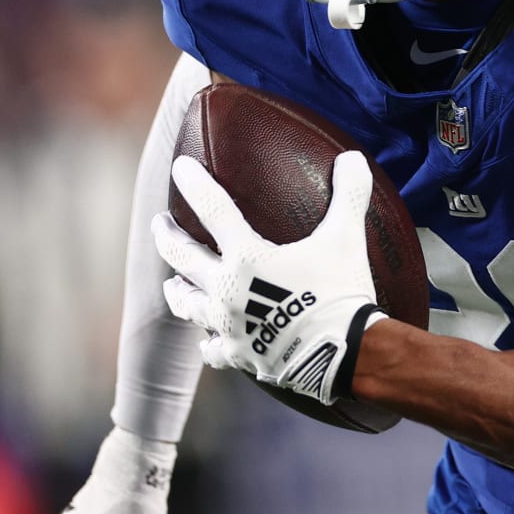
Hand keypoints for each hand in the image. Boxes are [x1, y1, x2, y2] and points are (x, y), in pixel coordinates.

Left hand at [153, 151, 385, 403]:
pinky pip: (214, 349)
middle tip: (159, 223)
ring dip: (178, 290)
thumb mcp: (347, 239)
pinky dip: (209, 343)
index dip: (195, 184)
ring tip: (173, 283)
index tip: (180, 167)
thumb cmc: (342, 292)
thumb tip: (353, 158)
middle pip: (182, 257)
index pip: (213, 209)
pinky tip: (207, 341)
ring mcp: (229, 325)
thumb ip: (349, 196)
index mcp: (247, 256)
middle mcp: (228, 289)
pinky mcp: (241, 355)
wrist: (348, 354)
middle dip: (166, 236)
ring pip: (187, 305)